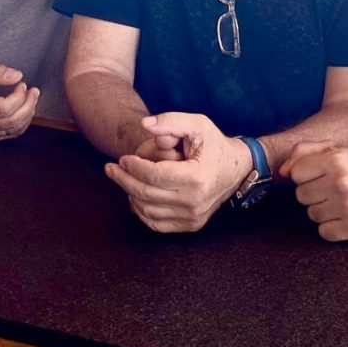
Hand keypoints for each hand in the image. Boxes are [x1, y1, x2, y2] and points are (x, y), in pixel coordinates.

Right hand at [0, 64, 38, 142]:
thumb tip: (18, 75)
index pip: (4, 108)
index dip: (18, 96)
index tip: (22, 84)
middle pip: (12, 120)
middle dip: (28, 104)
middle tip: (33, 91)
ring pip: (15, 128)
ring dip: (28, 112)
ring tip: (32, 98)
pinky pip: (13, 133)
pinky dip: (24, 121)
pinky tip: (27, 109)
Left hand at [105, 113, 251, 232]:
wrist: (237, 168)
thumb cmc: (215, 144)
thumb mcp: (197, 124)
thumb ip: (171, 121)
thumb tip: (145, 125)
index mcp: (196, 177)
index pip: (152, 175)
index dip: (133, 167)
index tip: (121, 158)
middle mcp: (194, 201)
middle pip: (146, 194)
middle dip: (123, 180)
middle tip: (110, 169)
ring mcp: (193, 217)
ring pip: (148, 211)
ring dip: (129, 195)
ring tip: (122, 179)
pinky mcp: (191, 225)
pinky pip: (157, 223)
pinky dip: (141, 211)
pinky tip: (134, 196)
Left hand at [280, 141, 347, 241]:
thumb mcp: (334, 149)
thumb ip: (303, 151)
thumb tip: (282, 171)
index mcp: (335, 160)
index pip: (296, 173)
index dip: (305, 175)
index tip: (320, 175)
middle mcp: (341, 182)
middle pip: (301, 196)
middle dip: (313, 193)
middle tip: (332, 189)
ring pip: (311, 215)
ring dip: (322, 210)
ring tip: (339, 202)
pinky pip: (324, 232)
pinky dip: (331, 227)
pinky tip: (344, 216)